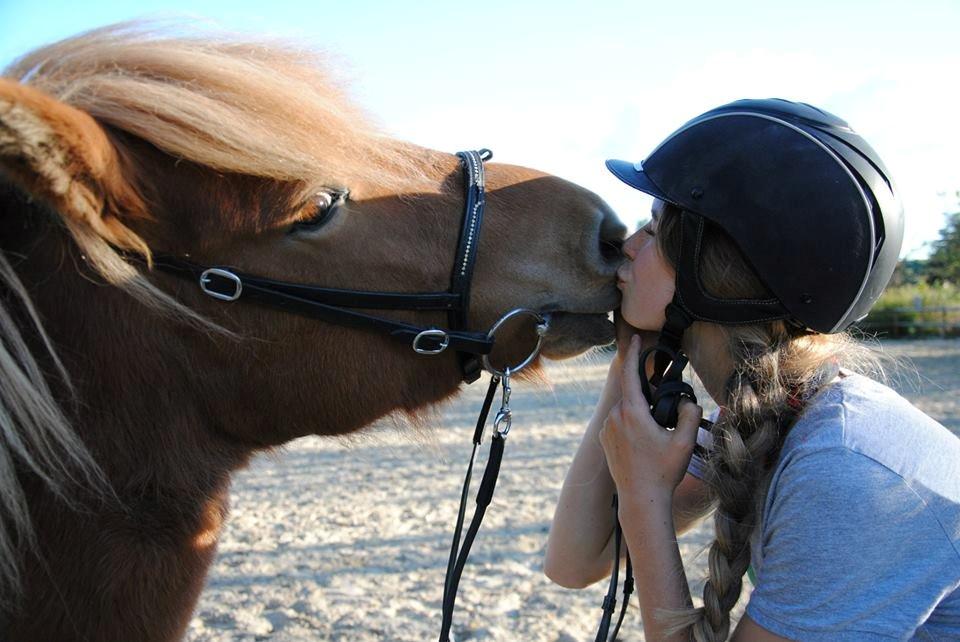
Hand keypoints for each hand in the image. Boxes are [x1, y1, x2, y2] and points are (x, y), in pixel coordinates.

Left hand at [599, 334, 701, 500]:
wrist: (641, 500)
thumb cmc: (663, 472)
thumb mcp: (685, 441)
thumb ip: (691, 413)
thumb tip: (688, 401)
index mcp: (632, 412)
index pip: (629, 373)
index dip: (633, 353)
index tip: (635, 338)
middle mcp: (614, 417)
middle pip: (632, 393)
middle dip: (648, 394)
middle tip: (665, 409)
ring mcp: (606, 429)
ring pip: (625, 409)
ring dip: (640, 411)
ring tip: (657, 433)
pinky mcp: (604, 440)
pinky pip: (619, 422)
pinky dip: (632, 423)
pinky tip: (645, 442)